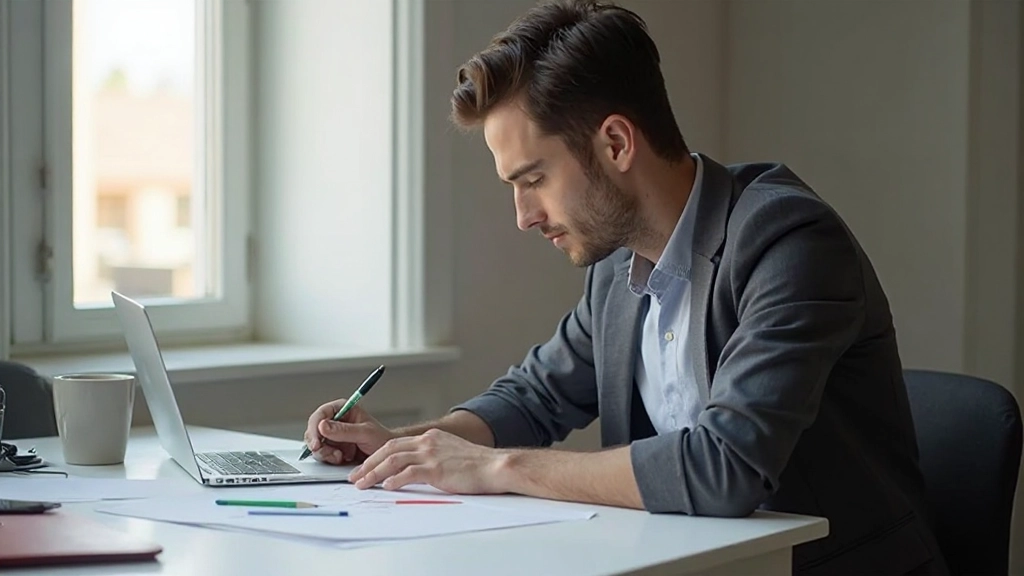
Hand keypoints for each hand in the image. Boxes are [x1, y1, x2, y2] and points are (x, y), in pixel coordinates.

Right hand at [303, 400, 393, 464]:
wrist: (387, 456)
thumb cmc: (381, 439)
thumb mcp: (365, 433)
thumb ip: (344, 430)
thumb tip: (323, 426)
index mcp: (343, 409)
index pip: (321, 414)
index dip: (315, 428)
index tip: (317, 441)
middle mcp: (336, 421)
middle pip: (314, 430)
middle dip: (319, 444)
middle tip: (329, 453)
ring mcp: (333, 436)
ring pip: (316, 444)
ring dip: (325, 453)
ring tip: (340, 456)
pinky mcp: (333, 448)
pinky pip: (322, 454)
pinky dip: (328, 459)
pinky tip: (340, 459)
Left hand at [349, 428, 506, 493]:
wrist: (495, 466)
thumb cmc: (476, 464)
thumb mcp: (450, 453)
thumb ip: (432, 456)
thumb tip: (415, 470)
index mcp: (430, 438)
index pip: (395, 444)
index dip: (376, 456)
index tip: (364, 467)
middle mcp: (428, 442)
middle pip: (388, 450)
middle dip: (368, 464)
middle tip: (355, 477)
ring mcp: (431, 455)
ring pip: (393, 461)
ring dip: (374, 473)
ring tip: (362, 484)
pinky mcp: (436, 469)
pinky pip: (409, 473)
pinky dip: (394, 480)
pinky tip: (386, 487)